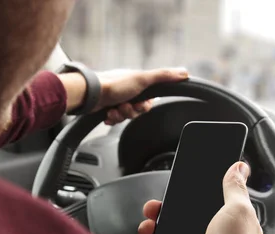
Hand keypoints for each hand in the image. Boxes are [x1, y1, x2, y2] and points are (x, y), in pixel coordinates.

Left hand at [60, 67, 187, 123]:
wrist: (89, 94)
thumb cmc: (114, 84)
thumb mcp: (143, 79)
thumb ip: (163, 76)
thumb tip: (184, 72)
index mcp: (136, 82)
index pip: (149, 100)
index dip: (145, 106)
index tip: (139, 104)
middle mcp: (126, 90)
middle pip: (137, 110)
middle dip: (131, 111)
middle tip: (124, 106)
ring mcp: (116, 99)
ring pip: (126, 116)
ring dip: (121, 115)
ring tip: (113, 109)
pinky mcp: (106, 107)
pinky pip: (115, 120)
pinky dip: (112, 119)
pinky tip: (107, 114)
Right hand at [138, 162, 274, 233]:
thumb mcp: (238, 212)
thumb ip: (234, 188)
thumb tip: (238, 168)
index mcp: (233, 226)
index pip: (209, 205)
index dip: (192, 196)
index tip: (176, 189)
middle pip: (187, 223)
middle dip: (167, 215)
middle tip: (154, 210)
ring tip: (149, 230)